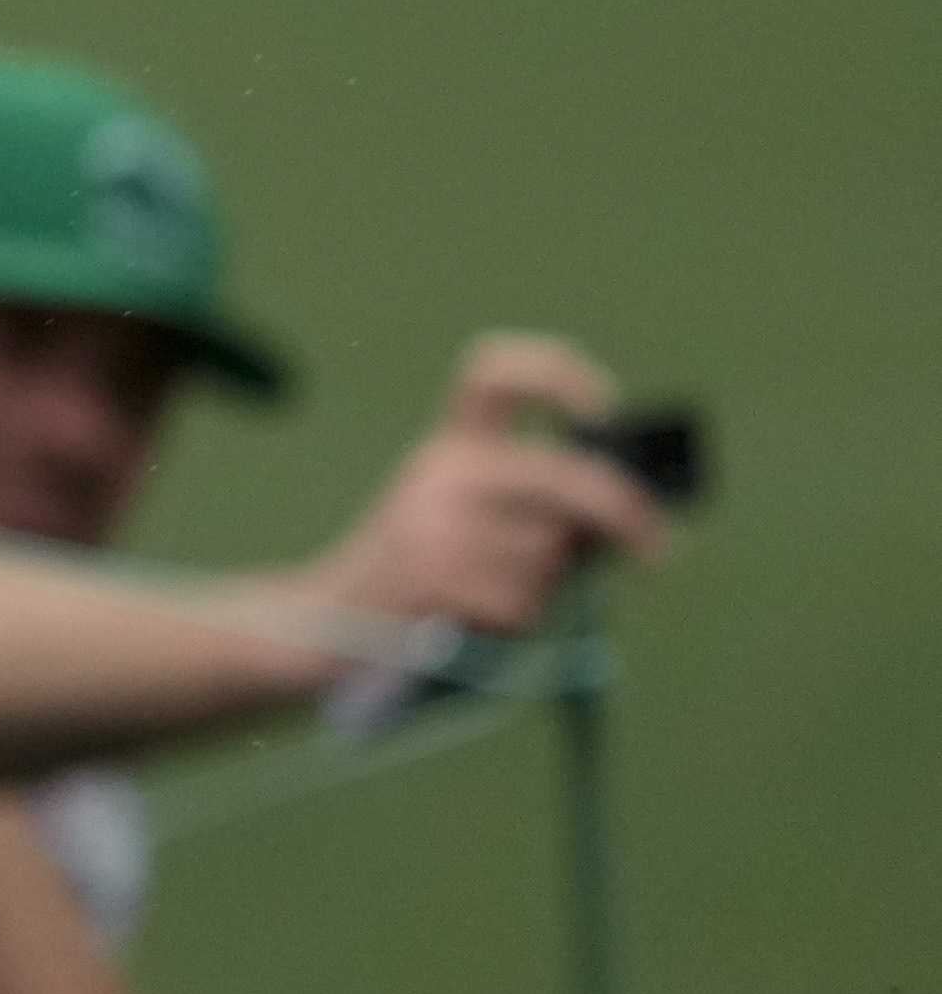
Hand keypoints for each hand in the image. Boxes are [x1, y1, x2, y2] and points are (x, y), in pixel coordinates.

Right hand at [302, 334, 672, 642]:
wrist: (335, 620)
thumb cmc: (428, 578)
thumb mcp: (476, 524)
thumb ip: (547, 512)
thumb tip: (637, 520)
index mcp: (451, 445)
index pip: (494, 374)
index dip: (556, 372)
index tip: (604, 405)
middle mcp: (439, 467)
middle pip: (560, 473)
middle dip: (623, 512)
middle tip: (659, 547)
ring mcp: (431, 517)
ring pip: (547, 552)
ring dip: (544, 585)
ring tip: (492, 595)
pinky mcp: (433, 572)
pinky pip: (522, 600)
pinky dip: (517, 620)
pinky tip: (473, 618)